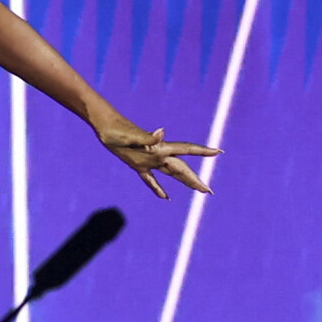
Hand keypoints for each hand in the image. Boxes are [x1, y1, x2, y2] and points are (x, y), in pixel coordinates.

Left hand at [95, 120, 220, 199]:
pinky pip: (151, 179)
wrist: (103, 124)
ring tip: (198, 190)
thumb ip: (146, 137)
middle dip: (195, 179)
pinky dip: (158, 188)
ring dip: (184, 181)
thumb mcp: (130, 136)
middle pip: (181, 168)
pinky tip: (164, 197)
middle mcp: (158, 154)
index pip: (186, 150)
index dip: (203, 151)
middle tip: (209, 192)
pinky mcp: (137, 164)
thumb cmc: (115, 129)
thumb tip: (162, 132)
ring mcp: (148, 159)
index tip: (218, 152)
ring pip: (171, 173)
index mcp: (159, 148)